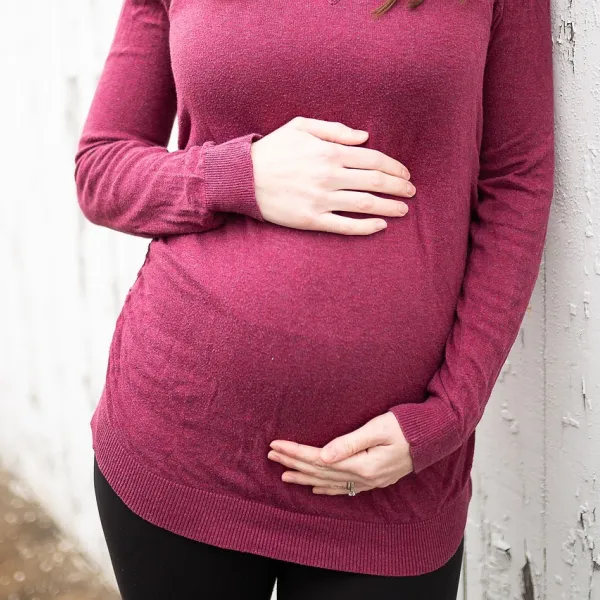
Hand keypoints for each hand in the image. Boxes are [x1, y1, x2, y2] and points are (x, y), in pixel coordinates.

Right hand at [251, 116, 415, 235]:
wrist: (242, 178)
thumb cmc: (272, 150)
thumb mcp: (301, 127)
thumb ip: (335, 130)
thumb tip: (365, 137)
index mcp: (329, 152)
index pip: (373, 159)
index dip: (394, 167)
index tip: (405, 174)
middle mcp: (329, 177)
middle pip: (375, 182)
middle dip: (398, 187)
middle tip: (411, 192)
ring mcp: (321, 200)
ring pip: (365, 204)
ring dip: (389, 207)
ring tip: (403, 210)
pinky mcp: (311, 220)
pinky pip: (345, 226)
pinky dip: (366, 227)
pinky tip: (380, 226)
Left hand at [267, 411, 413, 494]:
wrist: (434, 437)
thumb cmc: (408, 427)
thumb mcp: (378, 429)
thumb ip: (349, 443)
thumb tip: (322, 456)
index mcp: (362, 464)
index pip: (319, 459)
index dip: (295, 453)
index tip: (276, 445)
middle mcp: (363, 477)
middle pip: (320, 471)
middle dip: (294, 463)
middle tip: (271, 456)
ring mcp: (369, 481)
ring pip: (329, 482)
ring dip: (305, 477)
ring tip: (284, 475)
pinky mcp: (374, 479)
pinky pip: (343, 488)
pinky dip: (326, 488)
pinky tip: (315, 489)